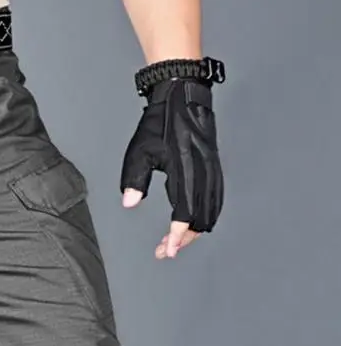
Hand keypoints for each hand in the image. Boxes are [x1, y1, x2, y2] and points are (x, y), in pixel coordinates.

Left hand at [119, 78, 223, 259]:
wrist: (182, 95)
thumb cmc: (160, 122)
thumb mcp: (139, 150)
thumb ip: (134, 179)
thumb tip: (129, 202)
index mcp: (186, 169)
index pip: (184, 212)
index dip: (177, 235)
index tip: (168, 250)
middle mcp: (204, 171)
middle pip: (201, 217)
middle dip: (184, 239)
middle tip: (165, 250)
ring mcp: (213, 169)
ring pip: (211, 210)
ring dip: (195, 230)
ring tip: (176, 242)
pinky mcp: (215, 167)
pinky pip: (216, 198)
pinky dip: (207, 216)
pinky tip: (195, 224)